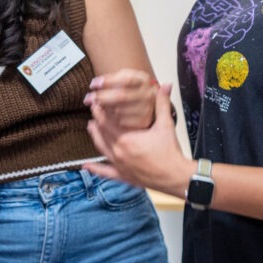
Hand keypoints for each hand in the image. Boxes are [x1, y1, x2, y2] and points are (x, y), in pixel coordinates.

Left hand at [84, 68, 156, 129]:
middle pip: (121, 96)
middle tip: (87, 99)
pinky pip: (122, 123)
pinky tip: (103, 117)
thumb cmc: (131, 87)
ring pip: (119, 111)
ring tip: (95, 107)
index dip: (108, 82)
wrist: (146, 100)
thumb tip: (94, 84)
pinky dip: (110, 120)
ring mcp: (147, 109)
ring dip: (104, 109)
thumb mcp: (124, 77)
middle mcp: (148, 94)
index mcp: (143, 79)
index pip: (126, 80)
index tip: (92, 84)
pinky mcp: (144, 122)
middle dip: (102, 97)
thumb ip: (111, 78)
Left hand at [84, 82, 190, 196]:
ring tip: (90, 127)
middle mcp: (119, 152)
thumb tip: (165, 85)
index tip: (97, 102)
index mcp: (127, 138)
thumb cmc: (171, 152)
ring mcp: (120, 165)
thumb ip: (162, 103)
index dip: (100, 111)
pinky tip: (86, 166)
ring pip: (101, 148)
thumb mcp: (166, 125)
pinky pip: (106, 172)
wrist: (176, 176)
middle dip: (97, 120)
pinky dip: (95, 169)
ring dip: (95, 137)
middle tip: (94, 110)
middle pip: (102, 133)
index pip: (107, 121)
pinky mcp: (124, 176)